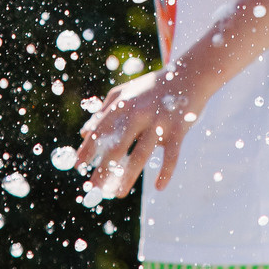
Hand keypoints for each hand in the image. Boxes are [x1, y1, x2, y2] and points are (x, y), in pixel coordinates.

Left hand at [77, 68, 193, 196]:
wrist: (190, 74)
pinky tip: (159, 187)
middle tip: (94, 188)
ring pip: (141, 154)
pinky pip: (171, 156)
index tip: (78, 166)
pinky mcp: (179, 130)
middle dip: (104, 169)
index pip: (101, 130)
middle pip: (117, 146)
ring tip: (118, 194)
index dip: (88, 148)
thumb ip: (103, 111)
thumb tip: (84, 133)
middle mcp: (139, 113)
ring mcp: (159, 122)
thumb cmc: (153, 86)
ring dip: (128, 177)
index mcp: (124, 104)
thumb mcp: (125, 92)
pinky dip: (165, 172)